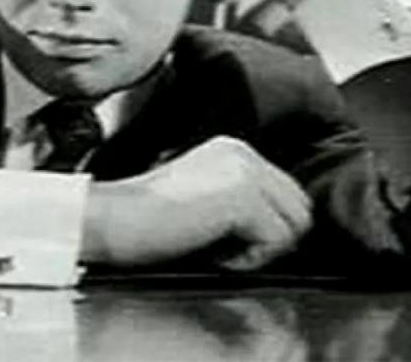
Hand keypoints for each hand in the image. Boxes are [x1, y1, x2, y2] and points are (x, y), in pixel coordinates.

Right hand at [83, 135, 313, 270]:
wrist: (111, 219)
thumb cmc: (145, 220)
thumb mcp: (202, 199)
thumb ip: (238, 201)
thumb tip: (282, 232)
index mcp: (234, 150)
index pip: (287, 194)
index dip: (266, 228)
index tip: (227, 241)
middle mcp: (244, 153)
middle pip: (299, 209)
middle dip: (271, 238)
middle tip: (226, 249)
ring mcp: (245, 172)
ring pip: (294, 227)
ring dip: (260, 250)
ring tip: (217, 249)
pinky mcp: (242, 198)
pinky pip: (275, 242)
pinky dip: (248, 260)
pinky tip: (213, 253)